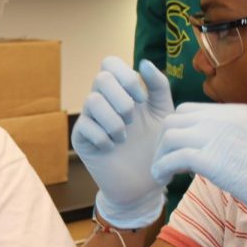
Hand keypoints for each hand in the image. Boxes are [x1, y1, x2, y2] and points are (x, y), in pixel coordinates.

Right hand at [71, 57, 172, 227]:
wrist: (147, 184)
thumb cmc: (156, 147)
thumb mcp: (164, 113)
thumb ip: (158, 86)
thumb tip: (143, 62)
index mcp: (121, 91)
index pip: (110, 63)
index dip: (126, 76)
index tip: (142, 98)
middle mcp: (103, 102)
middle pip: (101, 78)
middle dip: (122, 98)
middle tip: (132, 119)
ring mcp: (90, 119)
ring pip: (92, 100)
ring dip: (114, 120)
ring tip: (124, 138)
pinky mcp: (81, 139)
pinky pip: (85, 126)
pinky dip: (103, 137)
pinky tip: (112, 148)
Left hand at [151, 103, 246, 246]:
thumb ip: (232, 136)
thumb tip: (207, 145)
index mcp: (238, 112)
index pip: (190, 110)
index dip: (177, 130)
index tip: (175, 151)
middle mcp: (227, 118)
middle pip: (175, 120)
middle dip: (163, 141)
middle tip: (164, 162)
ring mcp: (220, 137)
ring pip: (170, 137)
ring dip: (160, 156)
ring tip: (161, 173)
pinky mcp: (215, 161)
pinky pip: (174, 158)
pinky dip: (163, 168)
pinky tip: (163, 179)